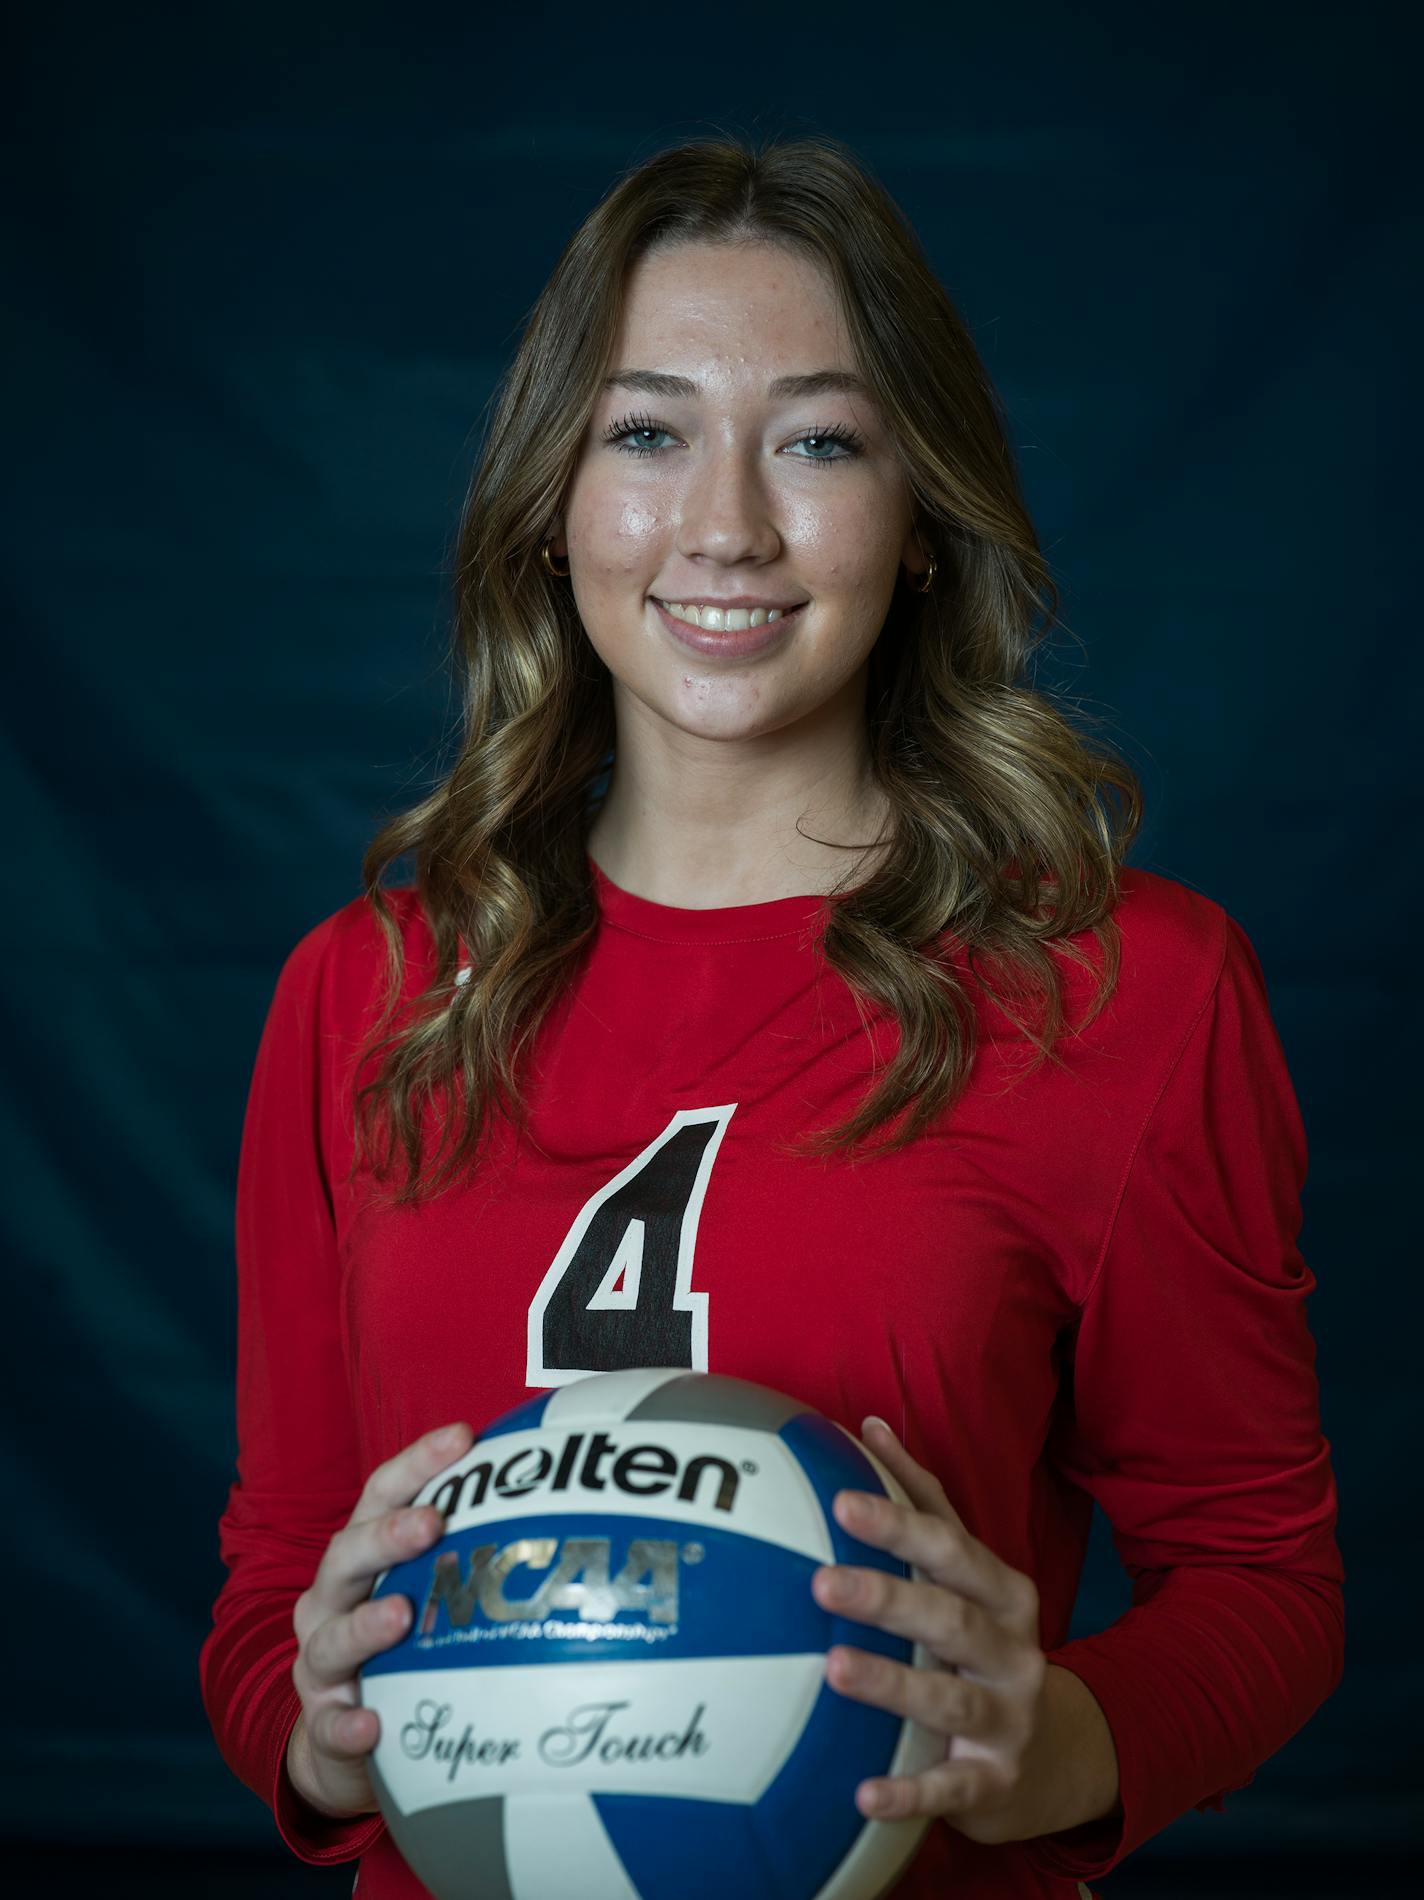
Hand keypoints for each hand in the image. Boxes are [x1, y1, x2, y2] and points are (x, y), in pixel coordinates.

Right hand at [286, 1420, 473, 1819]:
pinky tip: (372, 1724)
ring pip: (332, 1638)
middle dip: (388, 1534)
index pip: (383, 1493)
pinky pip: (330, 1725)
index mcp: (360, 1554)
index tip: (463, 1435)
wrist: (348, 1734)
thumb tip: (565, 1495)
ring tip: (401, 1615)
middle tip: (432, 1524)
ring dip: (365, 1625)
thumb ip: (472, 1544)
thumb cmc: (406, 1637)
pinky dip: (347, 1724)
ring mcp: (321, 1661)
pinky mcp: (323, 1722)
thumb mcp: (427, 1583)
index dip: (419, 1462)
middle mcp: (332, 1599)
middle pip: (348, 1553)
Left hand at [812, 1416, 1117, 1843]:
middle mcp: (1013, 1650)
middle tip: (821, 1582)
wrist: (1058, 1756)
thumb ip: (924, 1502)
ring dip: (893, 1684)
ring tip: (834, 1669)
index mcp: (1002, 1592)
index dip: (898, 1523)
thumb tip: (868, 1425)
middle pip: (949, 1616)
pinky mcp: (996, 1783)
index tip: (841, 1501)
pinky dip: (909, 1793)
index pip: (950, 1548)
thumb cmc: (988, 1643)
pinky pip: (951, 1790)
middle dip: (887, 1597)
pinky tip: (863, 1795)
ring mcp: (1008, 1718)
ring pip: (949, 1697)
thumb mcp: (970, 1576)